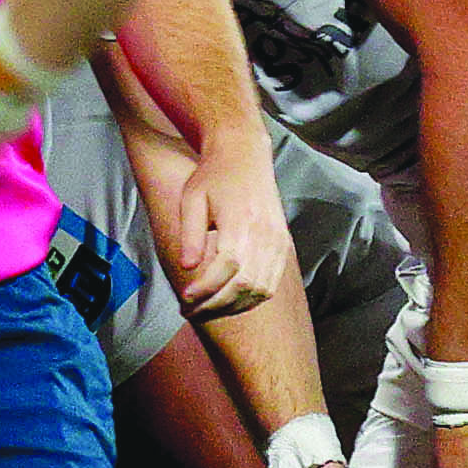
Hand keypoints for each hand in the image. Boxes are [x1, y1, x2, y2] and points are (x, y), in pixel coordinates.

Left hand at [156, 143, 292, 322]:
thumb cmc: (213, 177)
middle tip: (190, 311)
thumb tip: (187, 267)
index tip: (185, 299)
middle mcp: (265, 235)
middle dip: (215, 305)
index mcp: (242, 222)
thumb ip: (191, 235)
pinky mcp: (282, 246)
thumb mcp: (191, 200)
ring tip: (207, 310)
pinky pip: (271, 283)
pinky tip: (229, 302)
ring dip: (233, 307)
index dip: (205, 289)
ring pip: (261, 289)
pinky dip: (251, 299)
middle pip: (245, 285)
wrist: (245, 156)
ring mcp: (277, 242)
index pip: (227, 267)